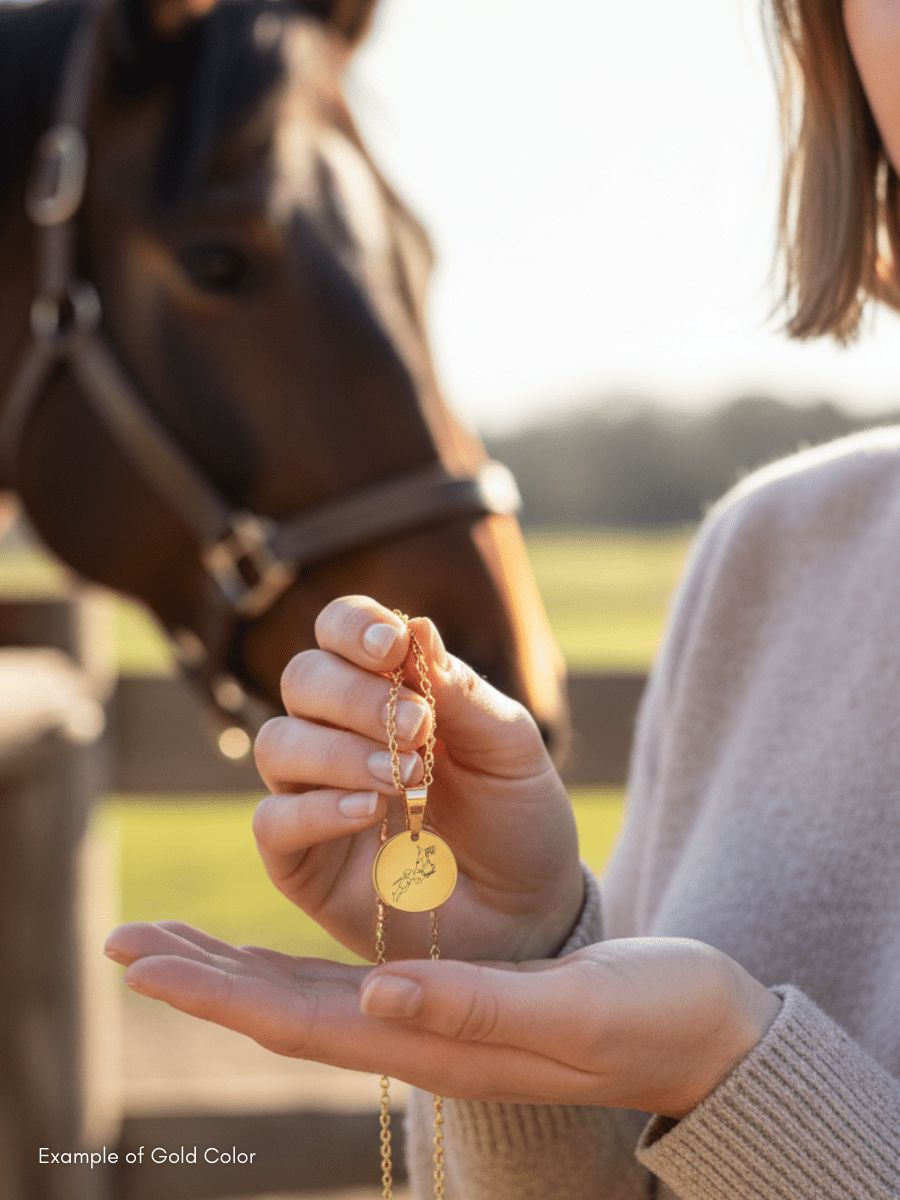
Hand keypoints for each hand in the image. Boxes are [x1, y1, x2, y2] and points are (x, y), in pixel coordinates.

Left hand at [104, 922, 780, 1119]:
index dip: (215, 991)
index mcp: (439, 1042)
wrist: (700, 1028)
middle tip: (125, 943)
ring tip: (175, 943)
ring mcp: (434, 1021)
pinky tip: (273, 945)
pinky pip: (351, 974)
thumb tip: (376, 995)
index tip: (142, 961)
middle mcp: (420, 1037)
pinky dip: (296, 954)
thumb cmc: (653, 1014)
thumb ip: (477, 1007)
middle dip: (201, 978)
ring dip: (234, 969)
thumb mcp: (573, 1007)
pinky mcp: (454, 994)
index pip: (300, 1020)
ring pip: (308, 993)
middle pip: (283, 1009)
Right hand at [251, 595, 582, 962]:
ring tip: (404, 775)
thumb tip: (417, 627)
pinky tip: (370, 812)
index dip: (353, 627)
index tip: (391, 647)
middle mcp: (337, 734)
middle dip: (354, 694)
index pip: (339, 632)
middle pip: (303, 679)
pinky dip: (318, 810)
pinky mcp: (300, 862)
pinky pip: (274, 820)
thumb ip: (462, 693)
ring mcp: (313, 796)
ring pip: (278, 744)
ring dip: (337, 750)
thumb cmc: (517, 818)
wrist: (526, 913)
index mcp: (385, 691)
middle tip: (420, 726)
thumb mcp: (508, 749)